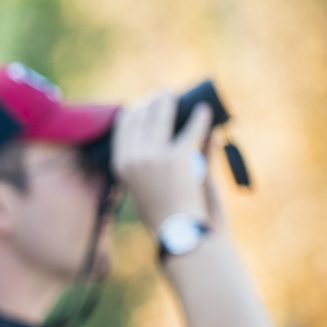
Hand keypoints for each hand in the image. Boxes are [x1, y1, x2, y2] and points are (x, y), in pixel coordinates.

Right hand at [111, 91, 211, 230]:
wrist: (179, 232)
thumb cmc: (165, 211)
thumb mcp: (147, 184)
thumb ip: (151, 159)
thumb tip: (164, 130)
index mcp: (122, 165)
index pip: (123, 128)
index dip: (133, 112)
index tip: (141, 104)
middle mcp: (134, 158)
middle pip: (142, 118)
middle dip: (151, 102)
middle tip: (162, 94)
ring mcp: (155, 156)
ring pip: (162, 117)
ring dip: (169, 102)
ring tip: (175, 96)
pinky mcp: (179, 157)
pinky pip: (192, 130)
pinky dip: (200, 119)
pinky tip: (204, 111)